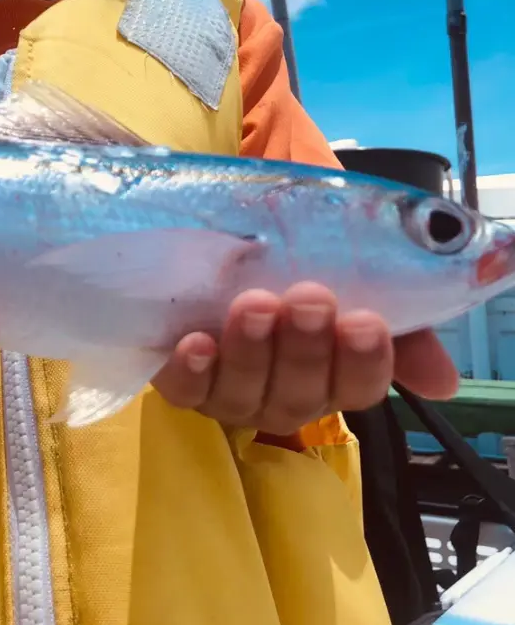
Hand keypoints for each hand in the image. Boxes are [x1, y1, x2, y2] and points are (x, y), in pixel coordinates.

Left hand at [152, 282, 459, 435]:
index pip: (358, 386)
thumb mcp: (348, 271)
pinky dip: (191, 372)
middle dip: (305, 348)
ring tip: (254, 305)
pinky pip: (185, 391)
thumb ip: (399, 321)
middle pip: (301, 393)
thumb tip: (442, 381)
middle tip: (307, 298)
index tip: (364, 321)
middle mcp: (284, 393)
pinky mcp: (182, 380)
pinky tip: (196, 345)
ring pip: (244, 394)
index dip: (364, 361)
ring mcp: (230, 391)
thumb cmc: (293, 256)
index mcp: (332, 373)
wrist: (228, 230)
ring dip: (251, 352)